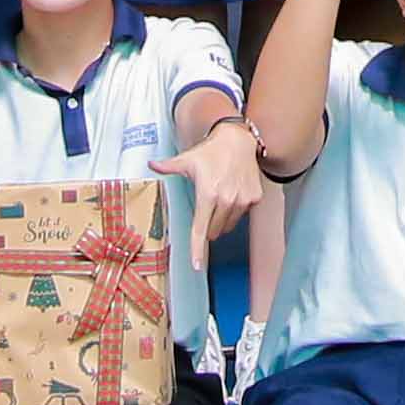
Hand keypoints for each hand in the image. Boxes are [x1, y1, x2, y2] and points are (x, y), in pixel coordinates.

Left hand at [159, 115, 265, 244]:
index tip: (196, 265)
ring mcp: (242, 200)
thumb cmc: (210, 151)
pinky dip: (236, 209)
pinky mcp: (254, 198)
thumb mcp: (187, 159)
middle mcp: (226, 199)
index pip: (200, 228)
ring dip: (222, 219)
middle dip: (207, 226)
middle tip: (206, 206)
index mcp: (207, 194)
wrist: (238, 139)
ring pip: (228, 225)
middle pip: (213, 230)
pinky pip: (242, 214)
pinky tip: (233, 191)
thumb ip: (168, 166)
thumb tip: (150, 165)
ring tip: (220, 196)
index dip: (197, 249)